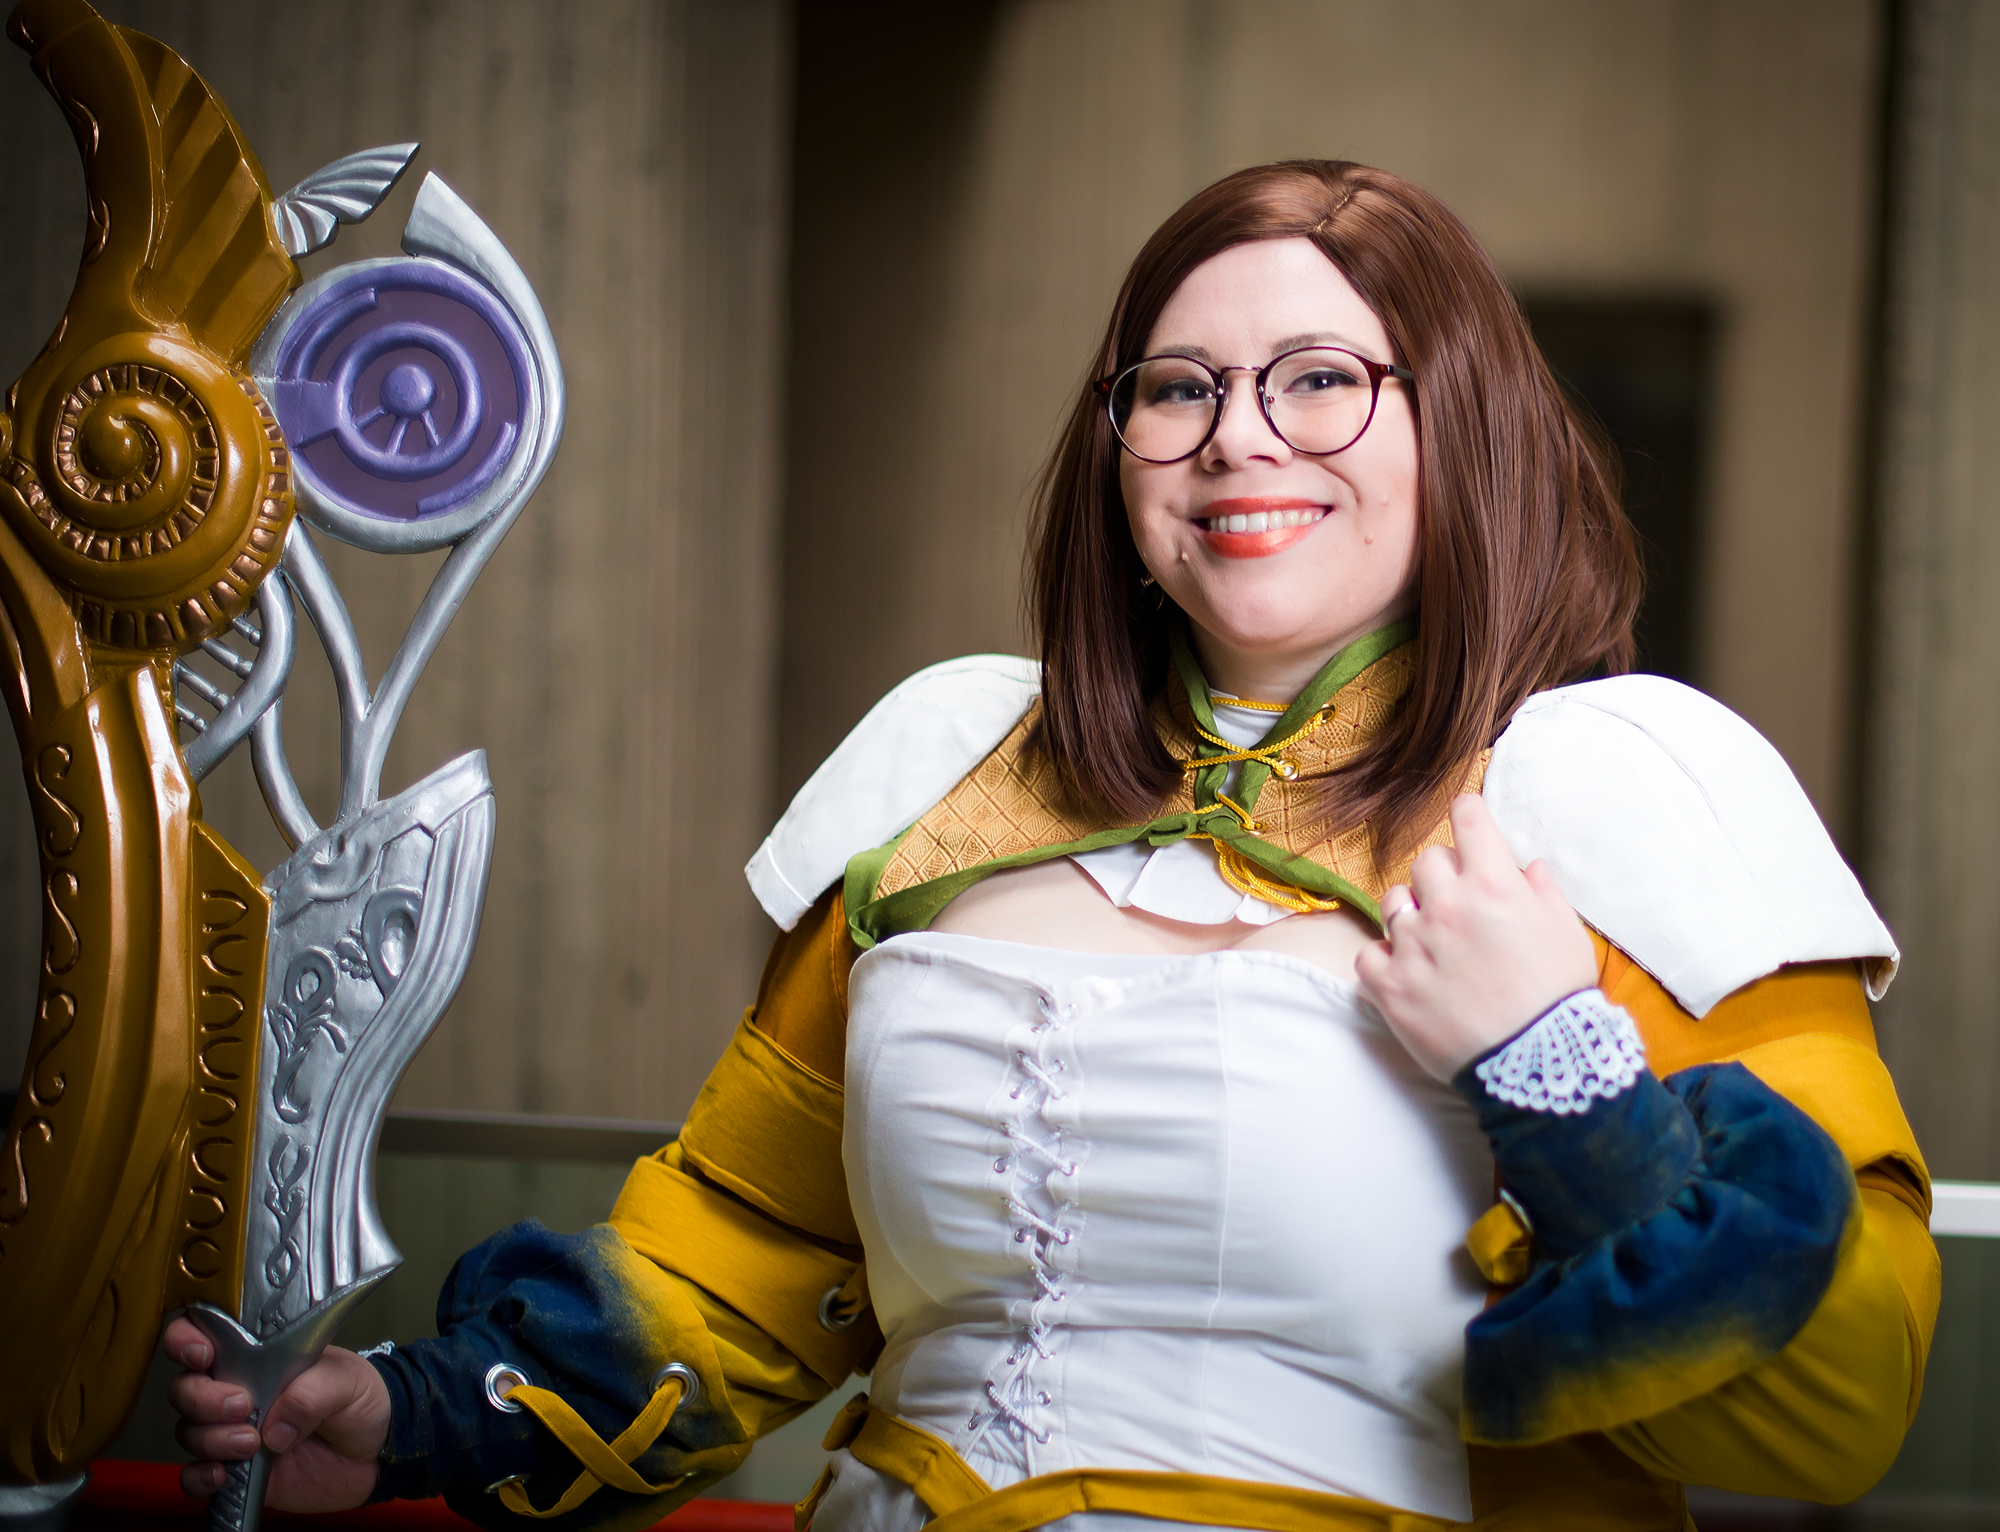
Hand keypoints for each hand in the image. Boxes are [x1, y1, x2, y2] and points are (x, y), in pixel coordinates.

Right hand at [164, 1314, 388, 1510]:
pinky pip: (195, 1476)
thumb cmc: (361, 1399)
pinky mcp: (235, 1468)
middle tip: (242, 1406)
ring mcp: (232, 1429)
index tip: (202, 1354)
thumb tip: (275, 1426)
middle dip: (202, 1398)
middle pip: (186, 1386)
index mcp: (260, 1354)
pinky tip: (222, 1475)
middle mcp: (237, 1388)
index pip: (206, 1334)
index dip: (187, 1339)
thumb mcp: (348, 1379)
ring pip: (188, 1430)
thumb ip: (314, 1392)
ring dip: (210, 1438)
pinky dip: (199, 1477)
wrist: (376, 1450)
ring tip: (251, 1442)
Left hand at [1354, 794, 1597, 1081]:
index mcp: (1494, 886)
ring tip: (1433, 941)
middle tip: (1461, 903)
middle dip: (1444, 874)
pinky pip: (1368, 955)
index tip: (1467, 819)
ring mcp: (1413, 946)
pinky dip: (1383, 960)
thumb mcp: (1566, 933)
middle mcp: (1447, 907)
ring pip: (1393, 903)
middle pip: (1427, 861)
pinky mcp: (1390, 986)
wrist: (1537, 1064)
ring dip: (1411, 914)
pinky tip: (1406, 971)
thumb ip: (1542, 891)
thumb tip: (1527, 865)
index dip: (1468, 814)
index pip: (1467, 819)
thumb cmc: (1558, 998)